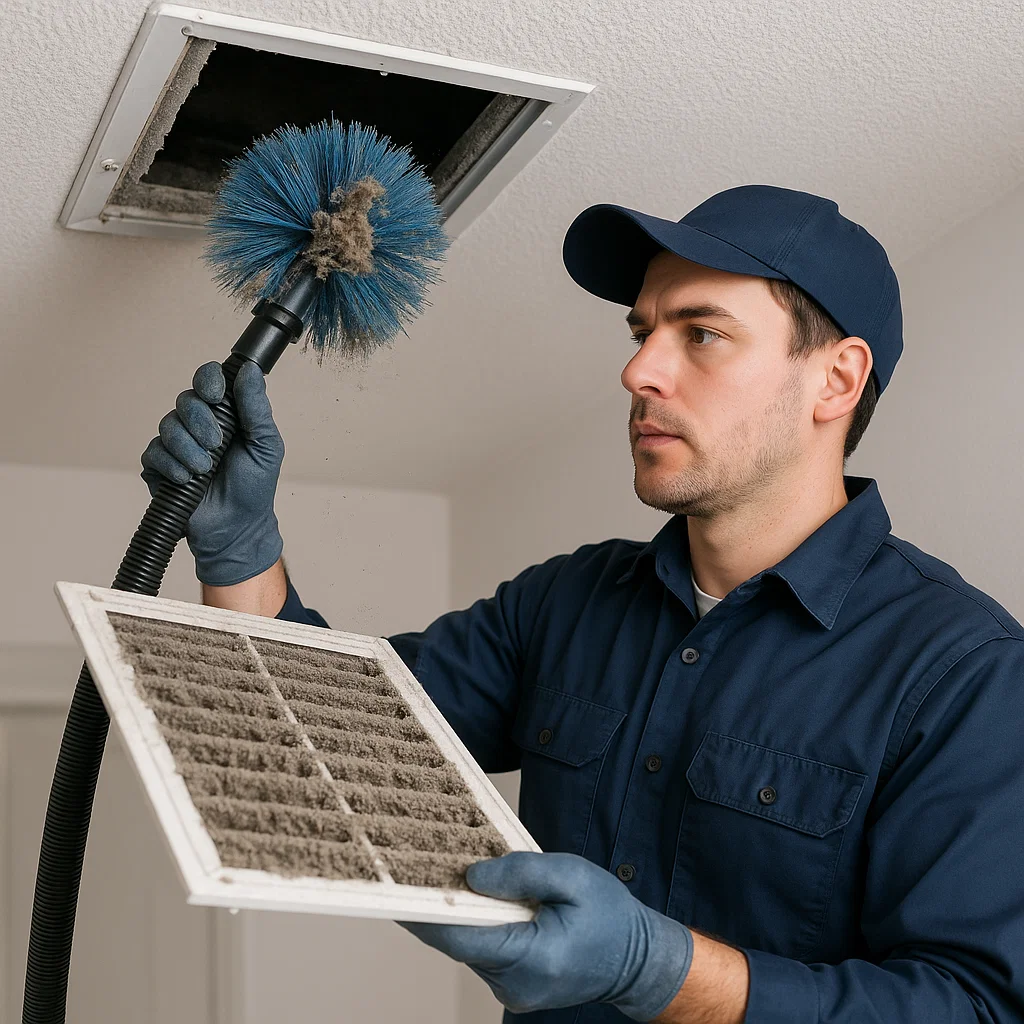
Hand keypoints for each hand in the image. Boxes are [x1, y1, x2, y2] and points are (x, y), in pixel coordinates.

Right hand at [140, 360, 284, 585]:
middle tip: (217, 445)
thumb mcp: (266, 445)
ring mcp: (177, 445)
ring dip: (188, 448)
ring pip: (168, 425)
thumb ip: (257, 407)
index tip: (216, 395)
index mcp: (225, 414)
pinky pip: (154, 452)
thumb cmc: (255, 487)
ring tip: (205, 469)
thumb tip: (249, 370)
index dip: (208, 381)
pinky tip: (188, 480)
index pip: (208, 380)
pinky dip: (172, 465)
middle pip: (185, 400)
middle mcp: (198, 424)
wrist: (238, 527)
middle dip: (200, 422)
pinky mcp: (159, 466)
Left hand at [401, 852, 693, 1019]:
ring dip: (460, 910)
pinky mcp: (512, 985)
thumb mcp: (573, 877)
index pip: (462, 934)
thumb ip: (523, 872)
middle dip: (441, 900)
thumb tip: (472, 876)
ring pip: (469, 943)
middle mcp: (514, 985)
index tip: (397, 883)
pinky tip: (478, 894)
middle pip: (460, 938)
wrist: (638, 960)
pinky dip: (478, 922)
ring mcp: (512, 990)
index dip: (426, 908)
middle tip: (416, 861)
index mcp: (532, 959)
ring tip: (448, 870)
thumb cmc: (610, 915)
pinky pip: (483, 949)